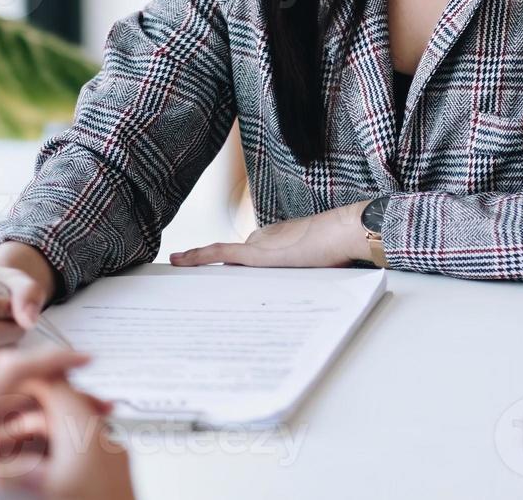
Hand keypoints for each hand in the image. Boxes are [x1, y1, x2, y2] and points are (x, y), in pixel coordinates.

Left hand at [0, 348, 133, 498]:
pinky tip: (65, 454)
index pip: (9, 375)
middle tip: (101, 408)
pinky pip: (18, 444)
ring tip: (92, 432)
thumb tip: (23, 471)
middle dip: (66, 399)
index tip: (83, 358)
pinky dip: (45, 445)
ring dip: (60, 424)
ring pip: (26, 422)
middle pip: (25, 397)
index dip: (49, 362)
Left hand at [170, 201, 370, 267]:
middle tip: (187, 278)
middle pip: (232, 261)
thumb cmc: (339, 247)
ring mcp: (258, 244)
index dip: (229, 267)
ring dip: (200, 265)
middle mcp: (262, 239)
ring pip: (223, 260)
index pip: (246, 257)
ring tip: (177, 267)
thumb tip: (299, 291)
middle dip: (212, 271)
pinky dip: (198, 257)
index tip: (211, 273)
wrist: (345, 232)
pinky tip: (179, 260)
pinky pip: (219, 255)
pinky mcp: (256, 253)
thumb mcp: (317, 264)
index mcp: (276, 240)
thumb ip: (302, 272)